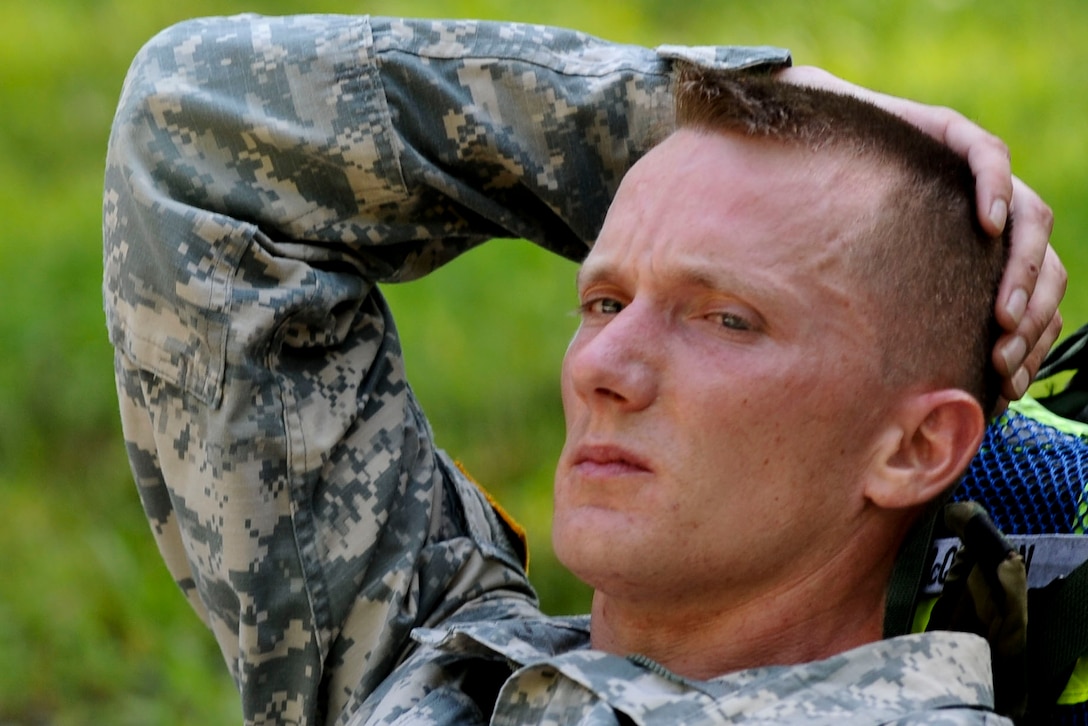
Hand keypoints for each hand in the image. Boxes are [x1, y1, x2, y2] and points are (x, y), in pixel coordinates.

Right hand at [777, 66, 1064, 403]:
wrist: (788, 157)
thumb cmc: (818, 233)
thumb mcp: (862, 293)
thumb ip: (894, 327)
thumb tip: (907, 399)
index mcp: (977, 253)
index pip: (1029, 297)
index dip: (1029, 341)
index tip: (1005, 383)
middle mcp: (984, 214)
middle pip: (1041, 264)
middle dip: (1029, 317)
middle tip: (1002, 357)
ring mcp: (970, 175)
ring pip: (1030, 218)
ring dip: (1024, 271)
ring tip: (1003, 314)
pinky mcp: (946, 132)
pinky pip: (988, 157)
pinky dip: (998, 188)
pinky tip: (989, 223)